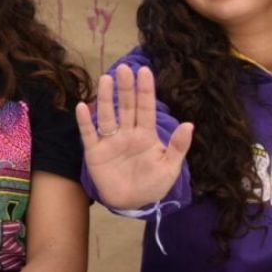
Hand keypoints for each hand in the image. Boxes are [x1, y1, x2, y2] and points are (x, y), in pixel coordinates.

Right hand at [76, 64, 192, 208]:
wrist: (131, 203)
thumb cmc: (152, 184)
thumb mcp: (170, 168)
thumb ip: (178, 147)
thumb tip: (189, 124)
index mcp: (146, 135)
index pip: (146, 108)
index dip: (145, 91)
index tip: (145, 71)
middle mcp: (127, 133)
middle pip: (126, 107)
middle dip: (126, 88)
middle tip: (124, 68)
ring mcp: (110, 141)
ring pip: (108, 115)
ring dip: (106, 98)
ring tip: (105, 79)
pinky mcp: (95, 151)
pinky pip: (89, 134)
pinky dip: (85, 121)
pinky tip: (82, 107)